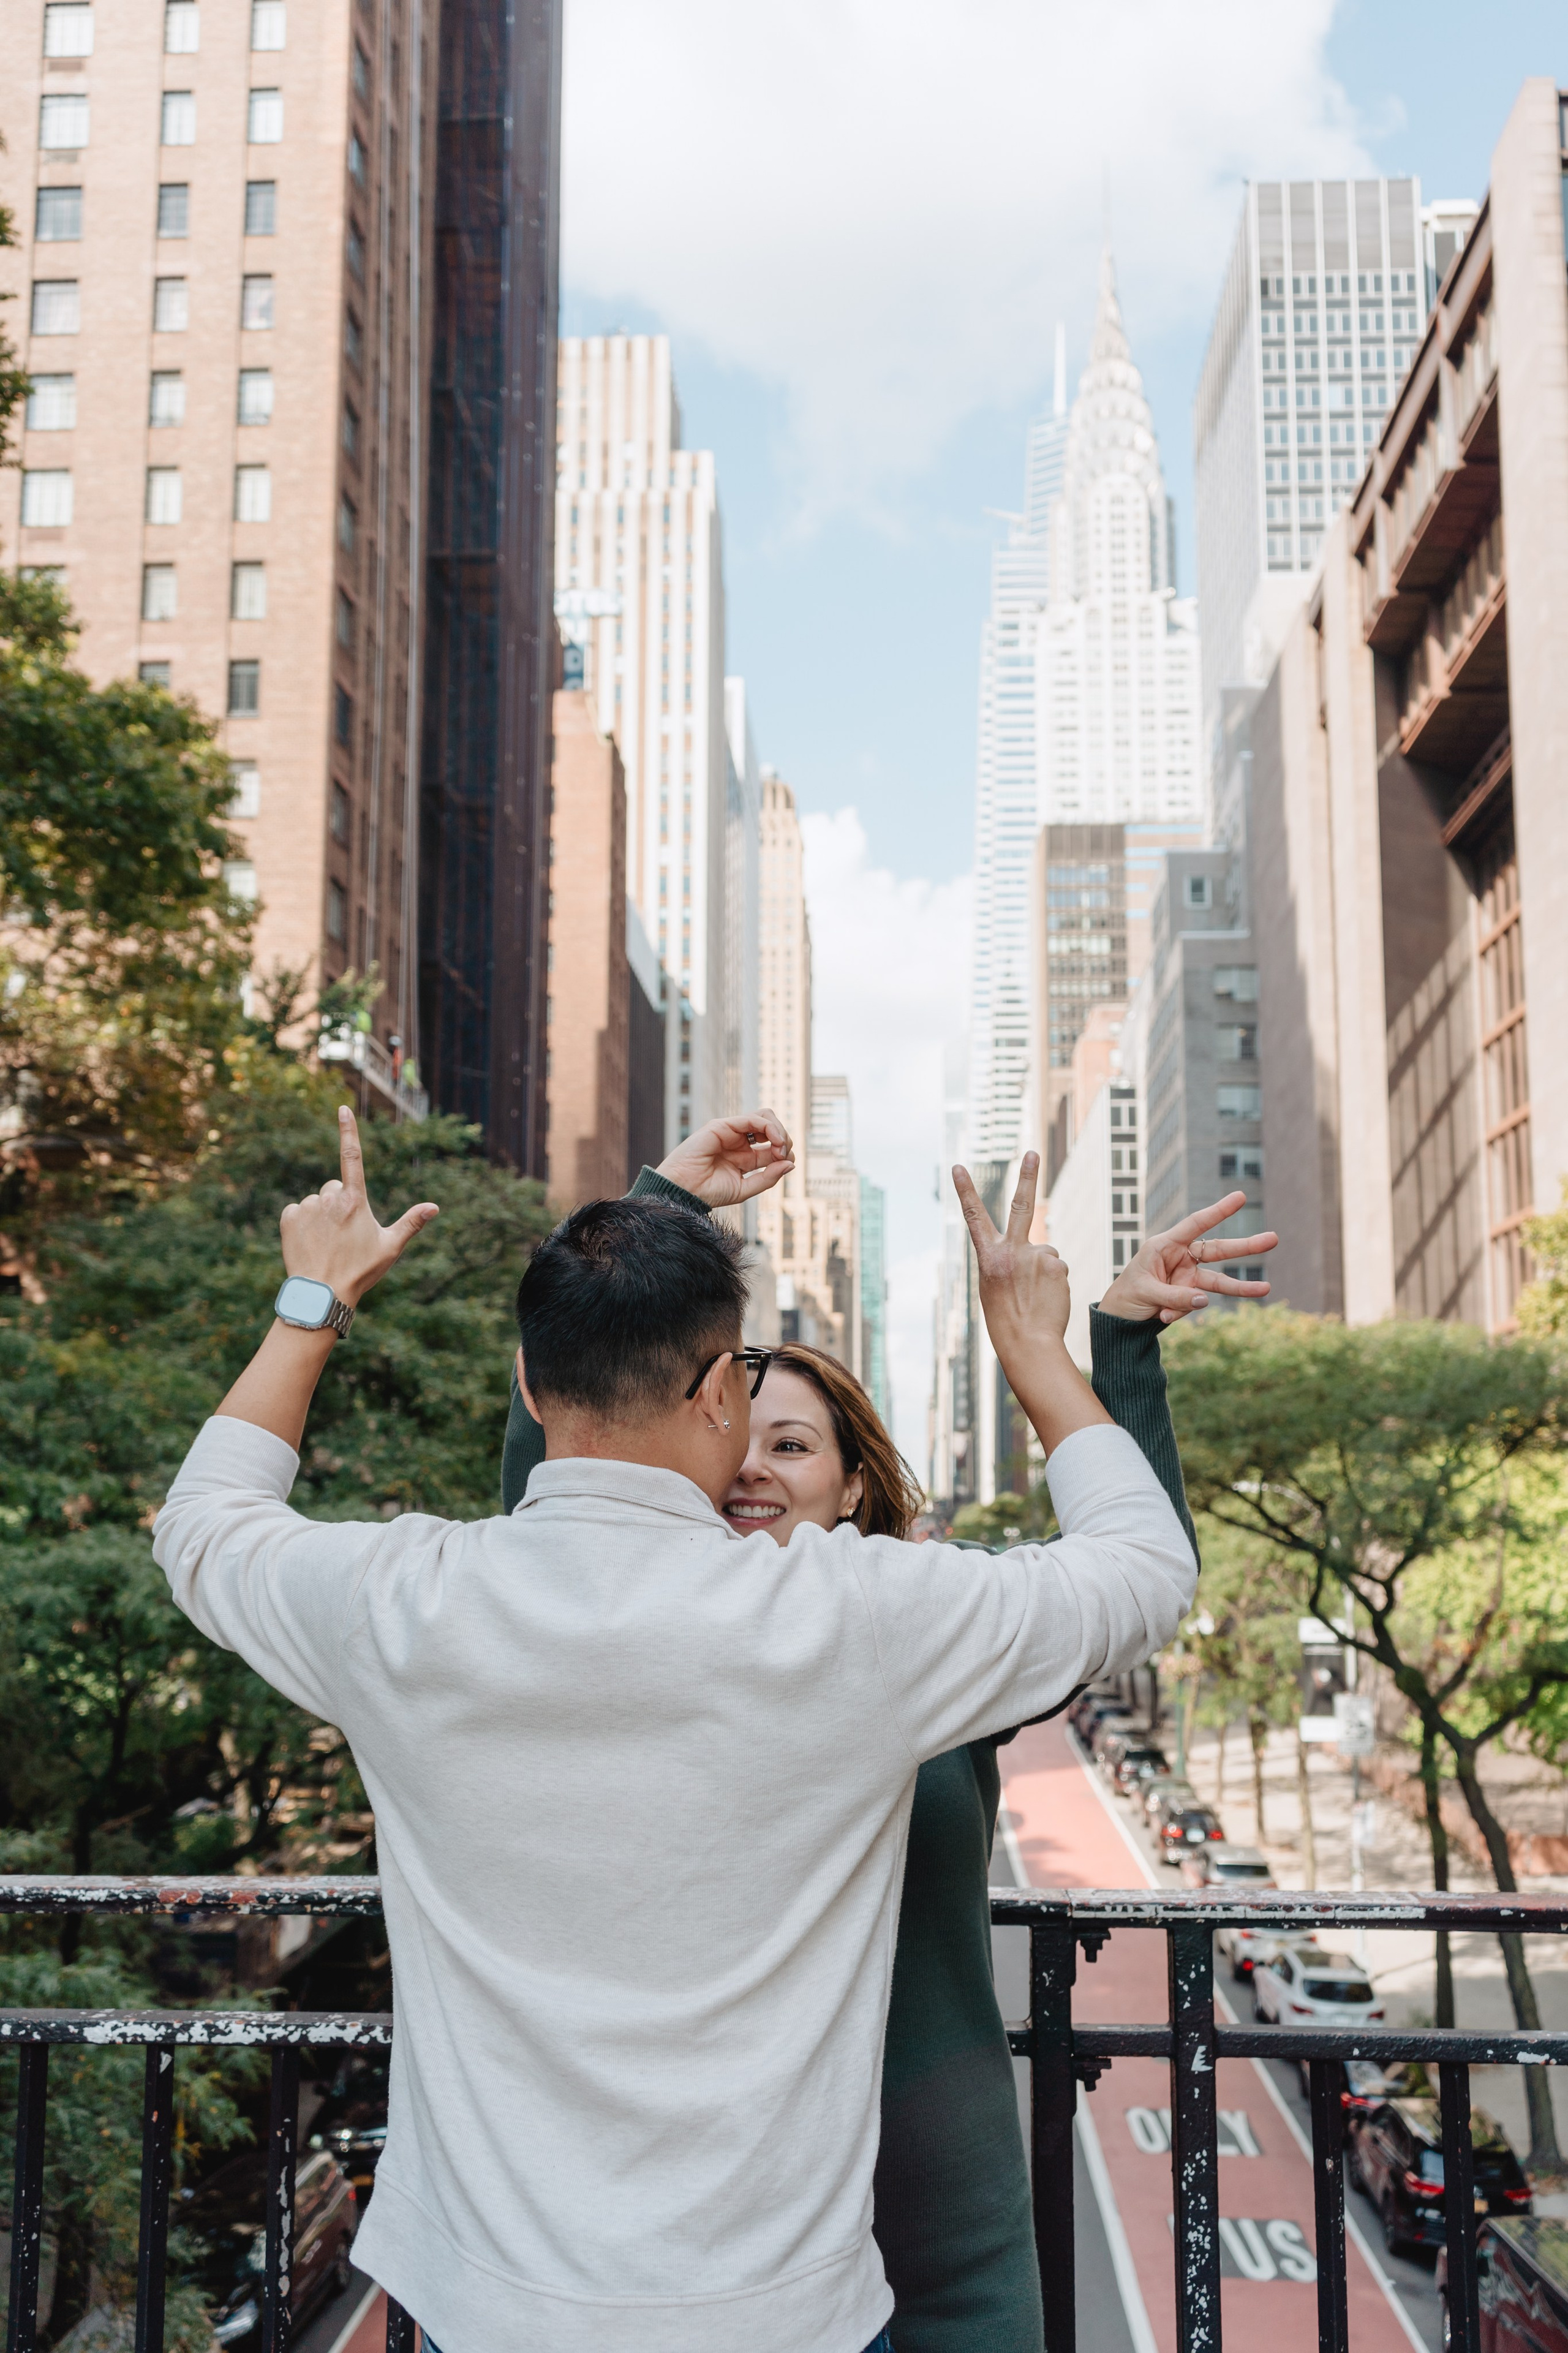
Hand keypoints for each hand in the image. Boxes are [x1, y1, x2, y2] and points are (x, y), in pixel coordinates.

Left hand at [279, 1107, 438, 1308]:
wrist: (322, 1294)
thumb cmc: (360, 1271)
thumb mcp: (390, 1247)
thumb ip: (411, 1223)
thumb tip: (435, 1207)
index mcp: (355, 1200)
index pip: (352, 1157)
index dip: (348, 1131)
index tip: (342, 1110)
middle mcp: (329, 1198)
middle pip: (335, 1188)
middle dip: (339, 1203)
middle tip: (344, 1234)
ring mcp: (307, 1207)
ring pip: (316, 1201)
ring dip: (320, 1215)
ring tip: (326, 1243)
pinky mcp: (288, 1218)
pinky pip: (296, 1211)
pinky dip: (301, 1222)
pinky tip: (309, 1243)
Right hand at [657, 1110, 794, 1206]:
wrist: (683, 1191)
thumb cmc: (709, 1192)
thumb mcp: (745, 1188)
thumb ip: (768, 1177)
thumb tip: (791, 1164)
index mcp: (745, 1158)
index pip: (773, 1147)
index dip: (785, 1153)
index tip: (786, 1164)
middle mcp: (740, 1142)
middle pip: (772, 1129)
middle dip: (785, 1140)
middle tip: (784, 1155)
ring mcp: (731, 1132)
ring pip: (765, 1117)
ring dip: (779, 1130)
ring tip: (780, 1145)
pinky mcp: (723, 1126)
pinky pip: (753, 1119)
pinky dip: (769, 1127)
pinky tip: (775, 1140)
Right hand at [953, 1153, 1069, 1347]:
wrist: (1027, 1342)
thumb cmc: (1007, 1318)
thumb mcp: (994, 1285)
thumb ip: (1008, 1260)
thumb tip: (1039, 1249)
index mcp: (988, 1257)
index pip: (974, 1218)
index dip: (965, 1191)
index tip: (958, 1167)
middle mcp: (1010, 1251)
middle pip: (1020, 1206)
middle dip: (1026, 1176)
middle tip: (1032, 1152)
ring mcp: (1034, 1256)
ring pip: (1046, 1253)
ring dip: (1044, 1272)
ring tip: (1036, 1297)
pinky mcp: (1055, 1265)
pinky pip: (1058, 1267)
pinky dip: (1055, 1281)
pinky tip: (1048, 1298)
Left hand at [1097, 1191, 1276, 1324]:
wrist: (1120, 1318)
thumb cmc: (1127, 1295)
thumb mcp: (1145, 1293)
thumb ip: (1174, 1297)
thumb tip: (1204, 1301)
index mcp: (1165, 1245)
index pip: (1196, 1224)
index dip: (1218, 1212)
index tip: (1241, 1197)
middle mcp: (1181, 1258)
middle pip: (1219, 1250)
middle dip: (1246, 1246)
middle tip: (1273, 1239)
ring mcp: (1188, 1278)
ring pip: (1219, 1281)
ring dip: (1240, 1287)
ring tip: (1266, 1289)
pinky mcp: (1190, 1297)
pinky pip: (1194, 1306)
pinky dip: (1179, 1313)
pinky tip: (1160, 1316)